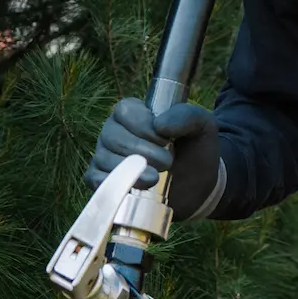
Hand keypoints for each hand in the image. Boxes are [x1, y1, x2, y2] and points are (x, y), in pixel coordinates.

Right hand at [85, 98, 224, 220]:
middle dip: (142, 152)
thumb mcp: (202, 126)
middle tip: (167, 162)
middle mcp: (114, 131)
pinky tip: (135, 187)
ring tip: (156, 178)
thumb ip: (186, 116)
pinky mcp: (104, 181)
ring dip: (131, 170)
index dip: (143, 126)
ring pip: (104, 159)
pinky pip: (95, 180)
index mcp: (134, 112)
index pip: (125, 111)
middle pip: (113, 137)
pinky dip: (113, 185)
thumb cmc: (196, 149)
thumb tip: (160, 125)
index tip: (166, 140)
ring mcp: (106, 156)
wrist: (198, 186)